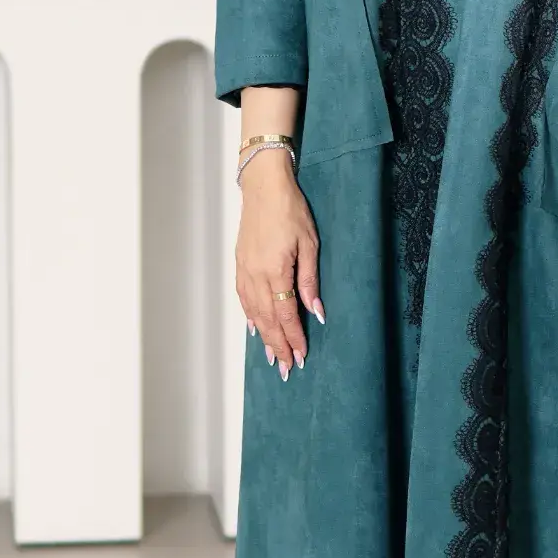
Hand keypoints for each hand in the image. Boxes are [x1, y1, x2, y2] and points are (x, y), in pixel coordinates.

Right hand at [235, 150, 321, 379]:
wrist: (264, 188)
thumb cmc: (290, 210)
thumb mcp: (309, 243)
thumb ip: (310, 280)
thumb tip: (316, 312)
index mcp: (275, 271)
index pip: (286, 314)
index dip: (294, 338)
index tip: (301, 356)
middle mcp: (256, 275)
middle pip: (268, 320)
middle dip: (279, 346)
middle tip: (287, 369)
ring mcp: (245, 271)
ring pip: (253, 313)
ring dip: (264, 337)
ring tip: (273, 357)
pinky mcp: (240, 265)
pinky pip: (244, 299)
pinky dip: (250, 317)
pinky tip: (256, 329)